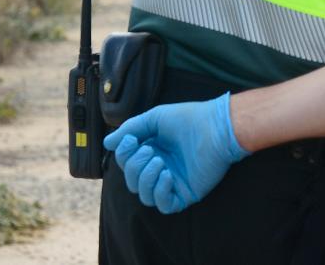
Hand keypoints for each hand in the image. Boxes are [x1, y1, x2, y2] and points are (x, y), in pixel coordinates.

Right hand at [103, 92, 249, 213]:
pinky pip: (165, 205)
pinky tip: (167, 175)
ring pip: (145, 196)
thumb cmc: (189, 119)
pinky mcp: (187, 193)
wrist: (217, 126)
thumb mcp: (154, 119)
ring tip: (160, 162)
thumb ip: (130, 129)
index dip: (123, 156)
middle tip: (150, 152)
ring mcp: (173, 182)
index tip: (131, 141)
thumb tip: (107, 143)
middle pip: (133, 182)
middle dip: (134, 167)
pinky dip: (160, 192)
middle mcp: (161, 169)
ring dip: (146, 180)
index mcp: (152, 153)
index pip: (127, 164)